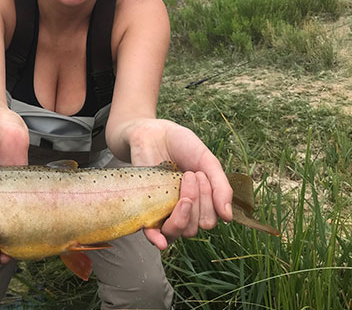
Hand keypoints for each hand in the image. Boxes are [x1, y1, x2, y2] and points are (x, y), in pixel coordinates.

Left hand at [125, 119, 232, 249]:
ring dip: (184, 212)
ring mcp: (164, 211)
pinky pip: (152, 234)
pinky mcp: (146, 209)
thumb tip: (228, 218)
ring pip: (179, 232)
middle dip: (198, 200)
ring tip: (181, 185)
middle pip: (196, 227)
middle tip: (190, 174)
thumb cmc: (182, 146)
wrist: (153, 133)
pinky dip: (158, 240)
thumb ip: (221, 187)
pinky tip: (161, 241)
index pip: (211, 219)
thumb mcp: (208, 162)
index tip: (200, 172)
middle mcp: (183, 212)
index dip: (209, 200)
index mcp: (201, 203)